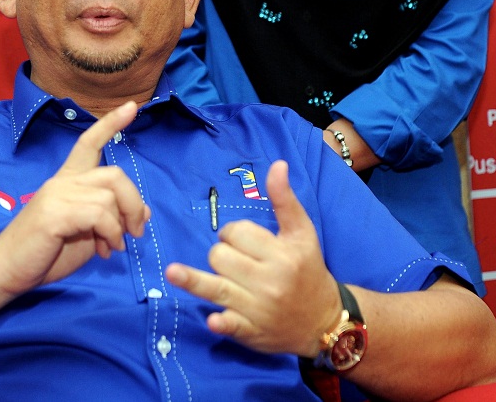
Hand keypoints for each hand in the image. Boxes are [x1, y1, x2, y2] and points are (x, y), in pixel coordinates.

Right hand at [0, 101, 149, 298]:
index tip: (132, 107)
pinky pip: (99, 214)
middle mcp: (62, 182)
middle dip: (134, 203)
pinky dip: (110, 234)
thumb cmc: (44, 255)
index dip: (110, 124)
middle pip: (114, 174)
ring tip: (112, 247)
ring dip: (120, 226)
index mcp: (67, 182)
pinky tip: (104, 250)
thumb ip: (112, 220)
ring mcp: (56, 194)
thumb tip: (144, 211)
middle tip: (136, 232)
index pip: (88, 143)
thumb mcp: (88, 235)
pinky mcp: (54, 212)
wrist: (6, 272)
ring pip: (109, 196)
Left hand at [165, 160, 338, 356]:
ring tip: (172, 273)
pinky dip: (222, 323)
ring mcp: (259, 309)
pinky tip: (213, 320)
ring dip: (193, 280)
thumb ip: (285, 200)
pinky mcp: (251, 332)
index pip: (238, 233)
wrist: (323, 321)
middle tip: (234, 262)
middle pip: (221, 258)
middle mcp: (270, 281)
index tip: (243, 242)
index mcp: (282, 254)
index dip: (234, 234)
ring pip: (217, 287)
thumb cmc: (308, 269)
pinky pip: (232, 326)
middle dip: (220, 255)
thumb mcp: (302, 233)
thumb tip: (277, 164)